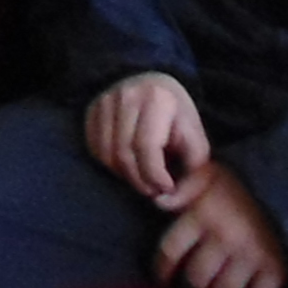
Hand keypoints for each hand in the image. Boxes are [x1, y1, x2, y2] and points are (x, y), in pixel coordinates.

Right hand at [83, 72, 214, 206]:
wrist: (155, 85)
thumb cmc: (177, 119)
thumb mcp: (196, 143)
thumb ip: (191, 176)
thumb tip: (163, 202)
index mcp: (158, 98)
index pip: (147, 146)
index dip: (155, 175)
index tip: (165, 187)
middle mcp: (127, 95)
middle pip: (124, 153)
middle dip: (139, 181)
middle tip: (153, 189)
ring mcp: (105, 100)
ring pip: (106, 154)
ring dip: (124, 175)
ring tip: (141, 177)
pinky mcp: (92, 109)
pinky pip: (94, 149)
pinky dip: (109, 165)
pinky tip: (126, 163)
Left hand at [154, 163, 285, 287]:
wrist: (284, 188)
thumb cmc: (237, 187)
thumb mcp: (205, 176)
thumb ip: (181, 188)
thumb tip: (159, 201)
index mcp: (202, 214)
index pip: (170, 251)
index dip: (162, 270)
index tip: (163, 278)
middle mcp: (224, 237)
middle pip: (196, 280)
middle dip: (193, 286)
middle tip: (197, 285)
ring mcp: (250, 254)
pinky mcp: (274, 268)